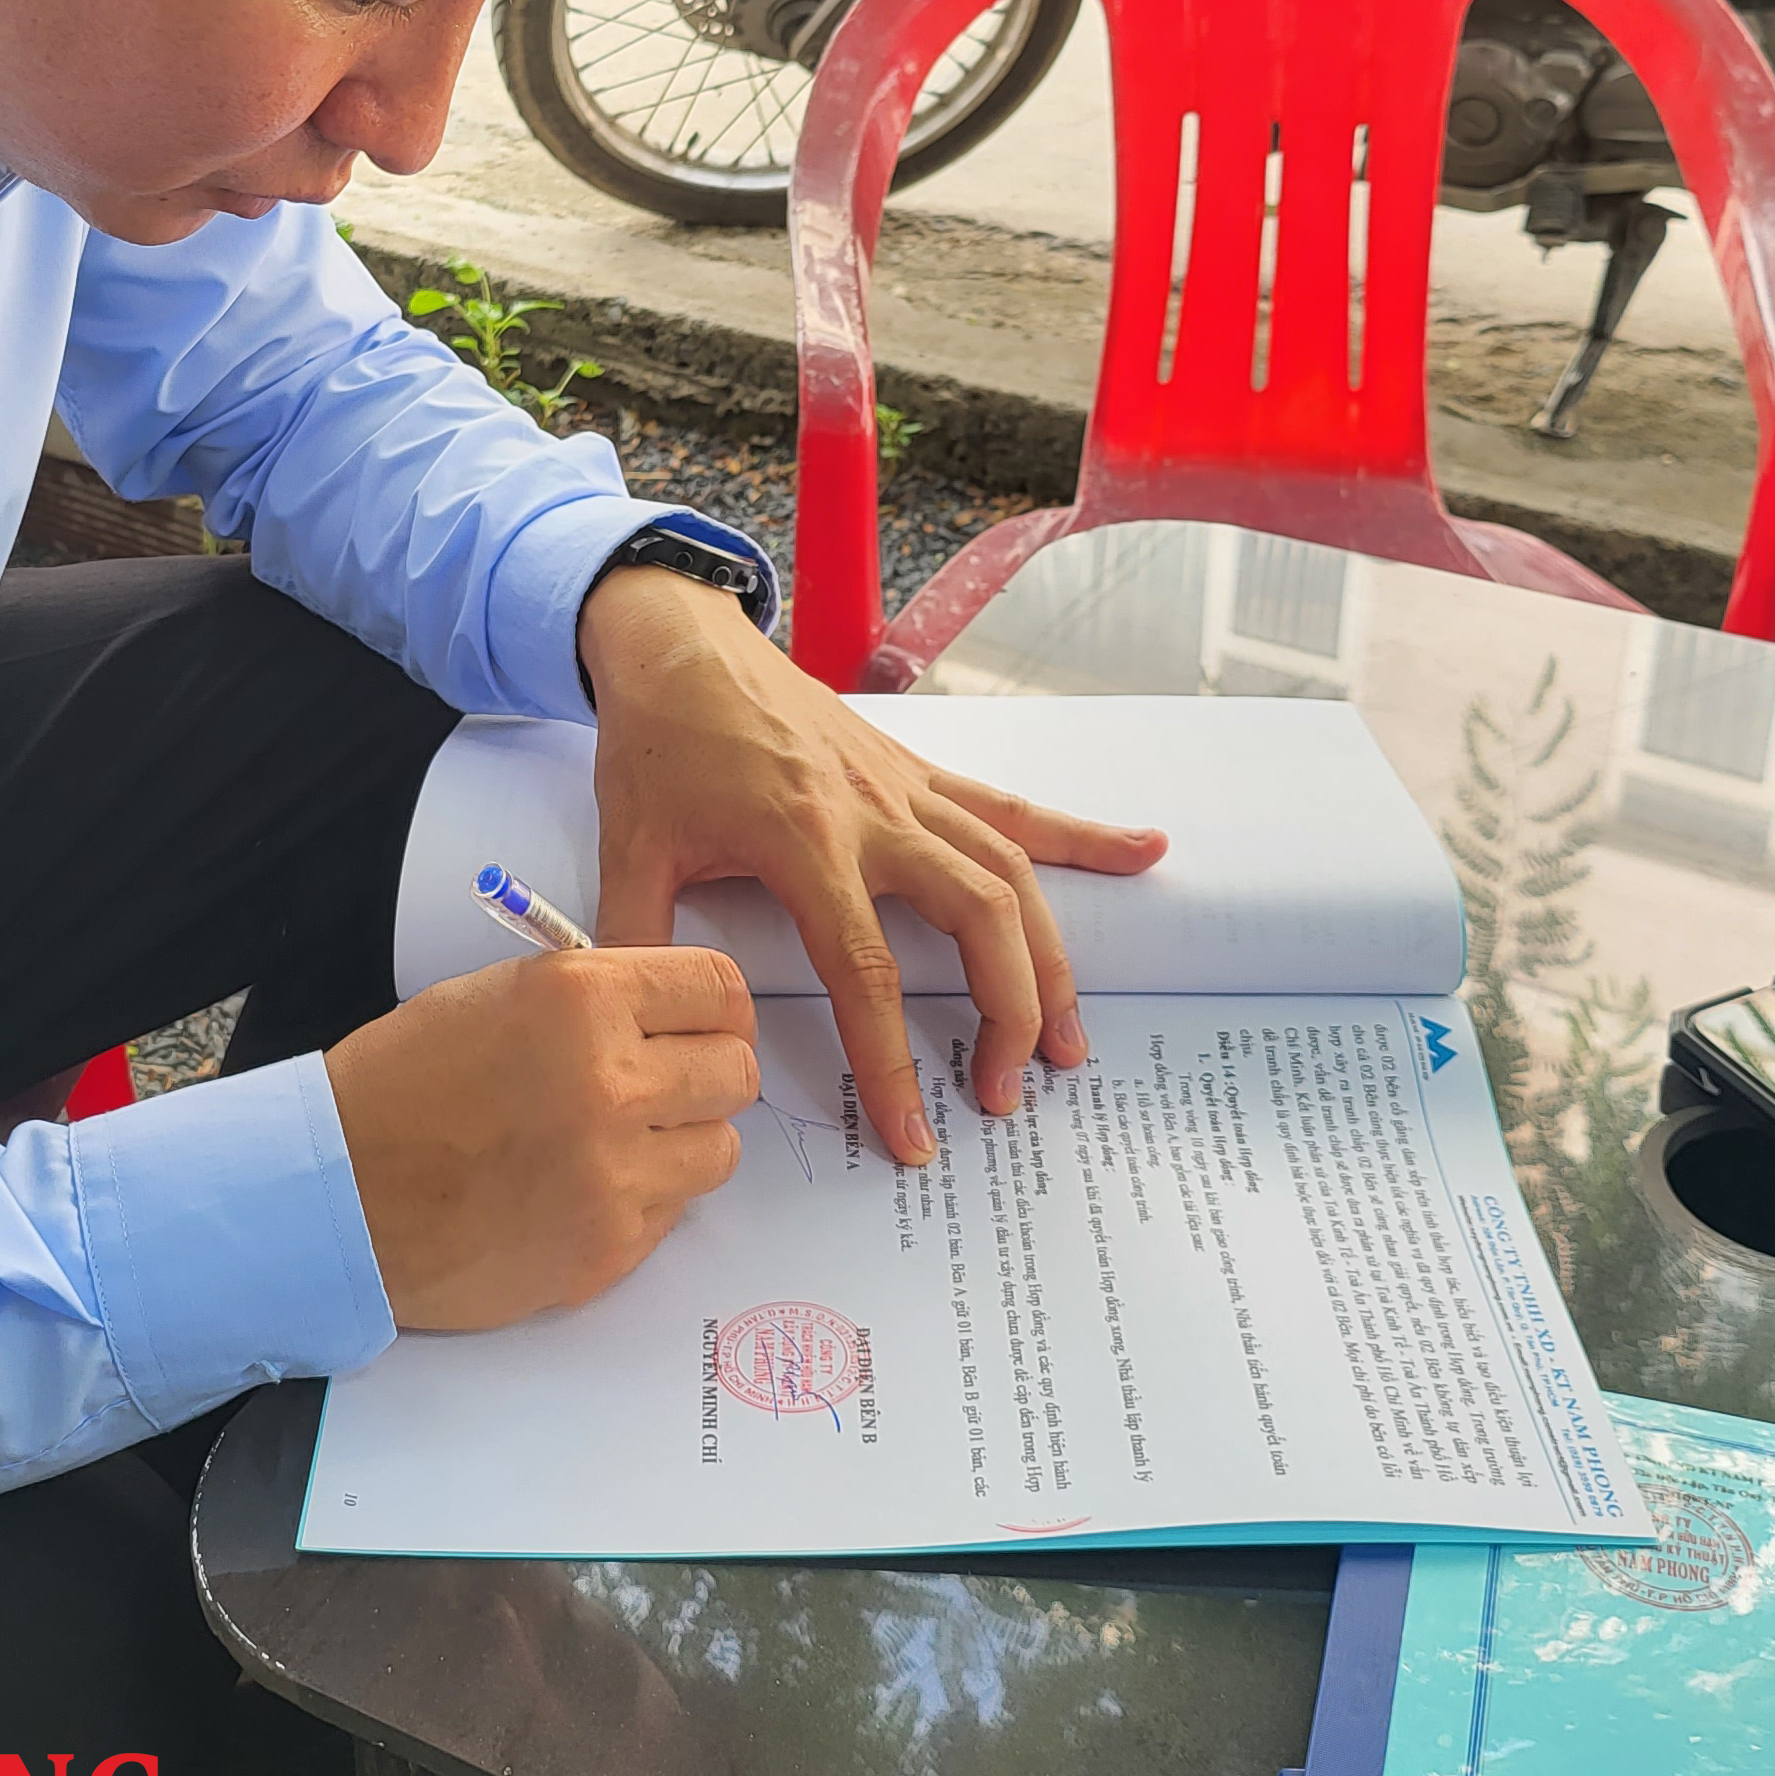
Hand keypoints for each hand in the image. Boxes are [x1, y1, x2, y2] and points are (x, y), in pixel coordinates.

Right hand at [325, 945, 757, 1329]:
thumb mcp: (494, 997)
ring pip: (721, 1148)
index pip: (719, 989)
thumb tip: (670, 1012)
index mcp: (581, 999)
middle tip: (662, 1086)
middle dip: (704, 1075)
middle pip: (736, 1071)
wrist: (334, 1196)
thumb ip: (593, 998)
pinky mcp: (608, 1246)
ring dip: (683, 1143)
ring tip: (617, 1143)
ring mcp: (614, 1172)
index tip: (702, 1025)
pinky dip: (640, 1201)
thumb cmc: (399, 1088)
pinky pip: (673, 1212)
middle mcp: (611, 1080)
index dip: (715, 1008)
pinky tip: (578, 1191)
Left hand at [577, 566, 1168, 1167]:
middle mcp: (876, 814)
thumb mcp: (628, 848)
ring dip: (1051, 960)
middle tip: (1006, 1095)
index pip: (865, 970)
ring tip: (1071, 1040)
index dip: (891, 1062)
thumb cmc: (657, 745)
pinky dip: (1083, 835)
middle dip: (1007, 1014)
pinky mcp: (921, 771)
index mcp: (804, 841)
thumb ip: (637, 943)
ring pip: (1013, 872)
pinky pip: (1013, 809)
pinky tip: (1146, 850)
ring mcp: (908, 789)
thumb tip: (651, 1031)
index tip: (912, 1134)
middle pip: (979, 919)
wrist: (680, 641)